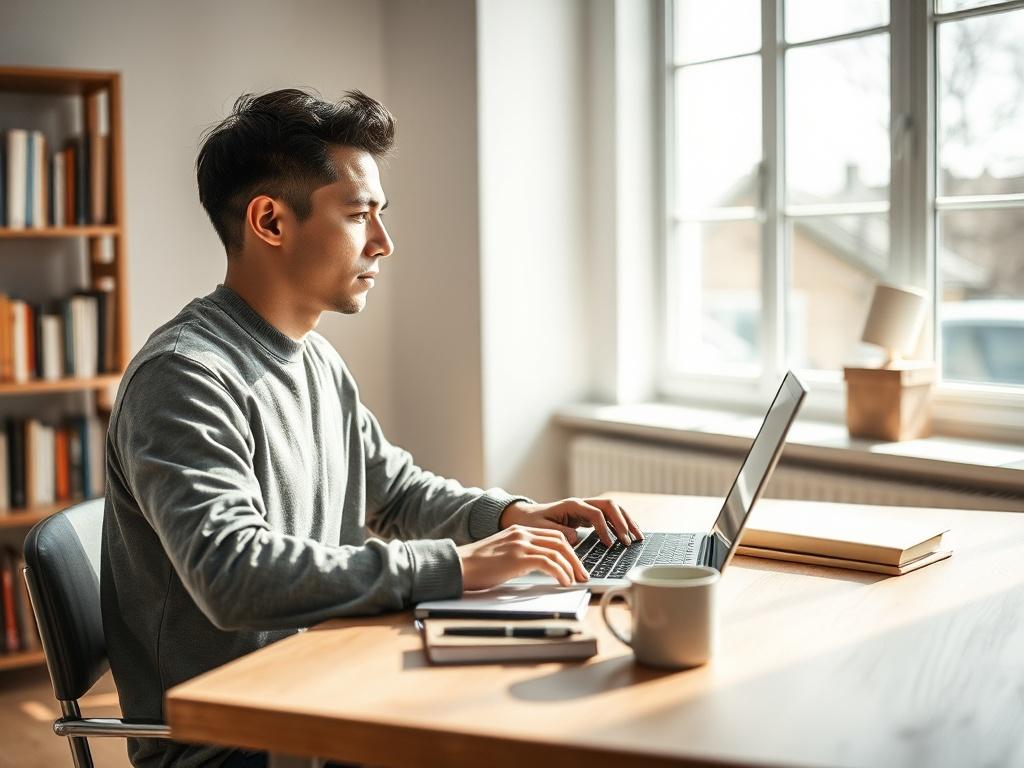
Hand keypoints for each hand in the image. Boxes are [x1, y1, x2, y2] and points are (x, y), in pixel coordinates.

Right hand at [456, 525, 587, 590]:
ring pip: (558, 551)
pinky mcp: (518, 557)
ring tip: (576, 581)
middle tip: (582, 574)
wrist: (458, 565)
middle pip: (560, 541)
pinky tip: (564, 582)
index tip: (575, 565)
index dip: (569, 551)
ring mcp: (520, 544)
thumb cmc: (477, 566)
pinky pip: (549, 563)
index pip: (553, 536)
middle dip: (575, 559)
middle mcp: (522, 533)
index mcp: (519, 531)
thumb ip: (521, 556)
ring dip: (571, 567)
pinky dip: (561, 572)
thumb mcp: (503, 555)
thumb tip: (538, 568)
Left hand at [500, 497, 643, 547]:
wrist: (525, 516)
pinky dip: (621, 524)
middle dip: (622, 522)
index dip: (605, 528)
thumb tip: (576, 537)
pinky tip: (630, 535)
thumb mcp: (541, 529)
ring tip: (639, 537)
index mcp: (571, 505)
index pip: (595, 513)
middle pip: (610, 506)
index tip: (610, 544)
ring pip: (614, 509)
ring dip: (627, 521)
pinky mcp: (588, 515)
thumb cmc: (532, 523)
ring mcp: (587, 508)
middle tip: (629, 541)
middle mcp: (582, 503)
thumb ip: (558, 532)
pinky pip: (610, 516)